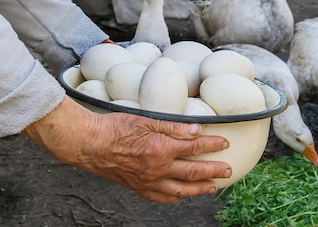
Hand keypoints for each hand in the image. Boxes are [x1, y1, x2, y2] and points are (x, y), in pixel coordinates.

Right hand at [21, 96, 230, 202]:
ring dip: (200, 188)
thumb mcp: (146, 120)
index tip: (224, 142)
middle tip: (228, 170)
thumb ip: (173, 127)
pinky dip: (174, 198)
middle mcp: (158, 168)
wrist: (89, 144)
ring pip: (181, 189)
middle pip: (194, 171)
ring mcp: (148, 181)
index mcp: (162, 148)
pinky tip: (181, 196)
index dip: (212, 144)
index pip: (195, 147)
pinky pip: (161, 197)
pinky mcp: (138, 187)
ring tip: (213, 186)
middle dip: (214, 170)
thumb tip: (196, 130)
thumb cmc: (115, 128)